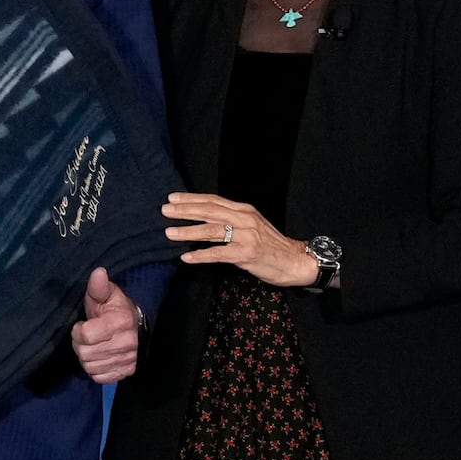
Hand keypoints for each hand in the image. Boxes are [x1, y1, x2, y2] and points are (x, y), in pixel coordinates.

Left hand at [70, 267, 140, 382]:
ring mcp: (127, 360)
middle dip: (80, 344)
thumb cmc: (115, 309)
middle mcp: (126, 343)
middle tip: (85, 337)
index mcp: (120, 322)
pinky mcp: (126, 372)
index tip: (82, 324)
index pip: (87, 335)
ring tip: (92, 346)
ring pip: (90, 367)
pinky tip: (99, 358)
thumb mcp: (106, 294)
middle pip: (85, 353)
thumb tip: (98, 272)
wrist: (137, 327)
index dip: (78, 331)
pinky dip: (95, 370)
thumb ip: (98, 286)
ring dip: (86, 357)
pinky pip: (99, 378)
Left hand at [162, 192, 319, 286]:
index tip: (173, 198)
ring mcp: (246, 236)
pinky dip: (201, 255)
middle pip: (209, 211)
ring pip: (211, 231)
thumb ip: (231, 219)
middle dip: (184, 211)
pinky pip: (218, 254)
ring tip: (169, 232)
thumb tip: (203, 217)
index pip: (213, 200)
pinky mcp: (246, 254)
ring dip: (188, 231)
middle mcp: (244, 219)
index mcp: (244, 210)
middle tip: (164, 211)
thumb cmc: (271, 244)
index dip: (192, 198)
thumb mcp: (252, 224)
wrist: (295, 261)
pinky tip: (187, 257)